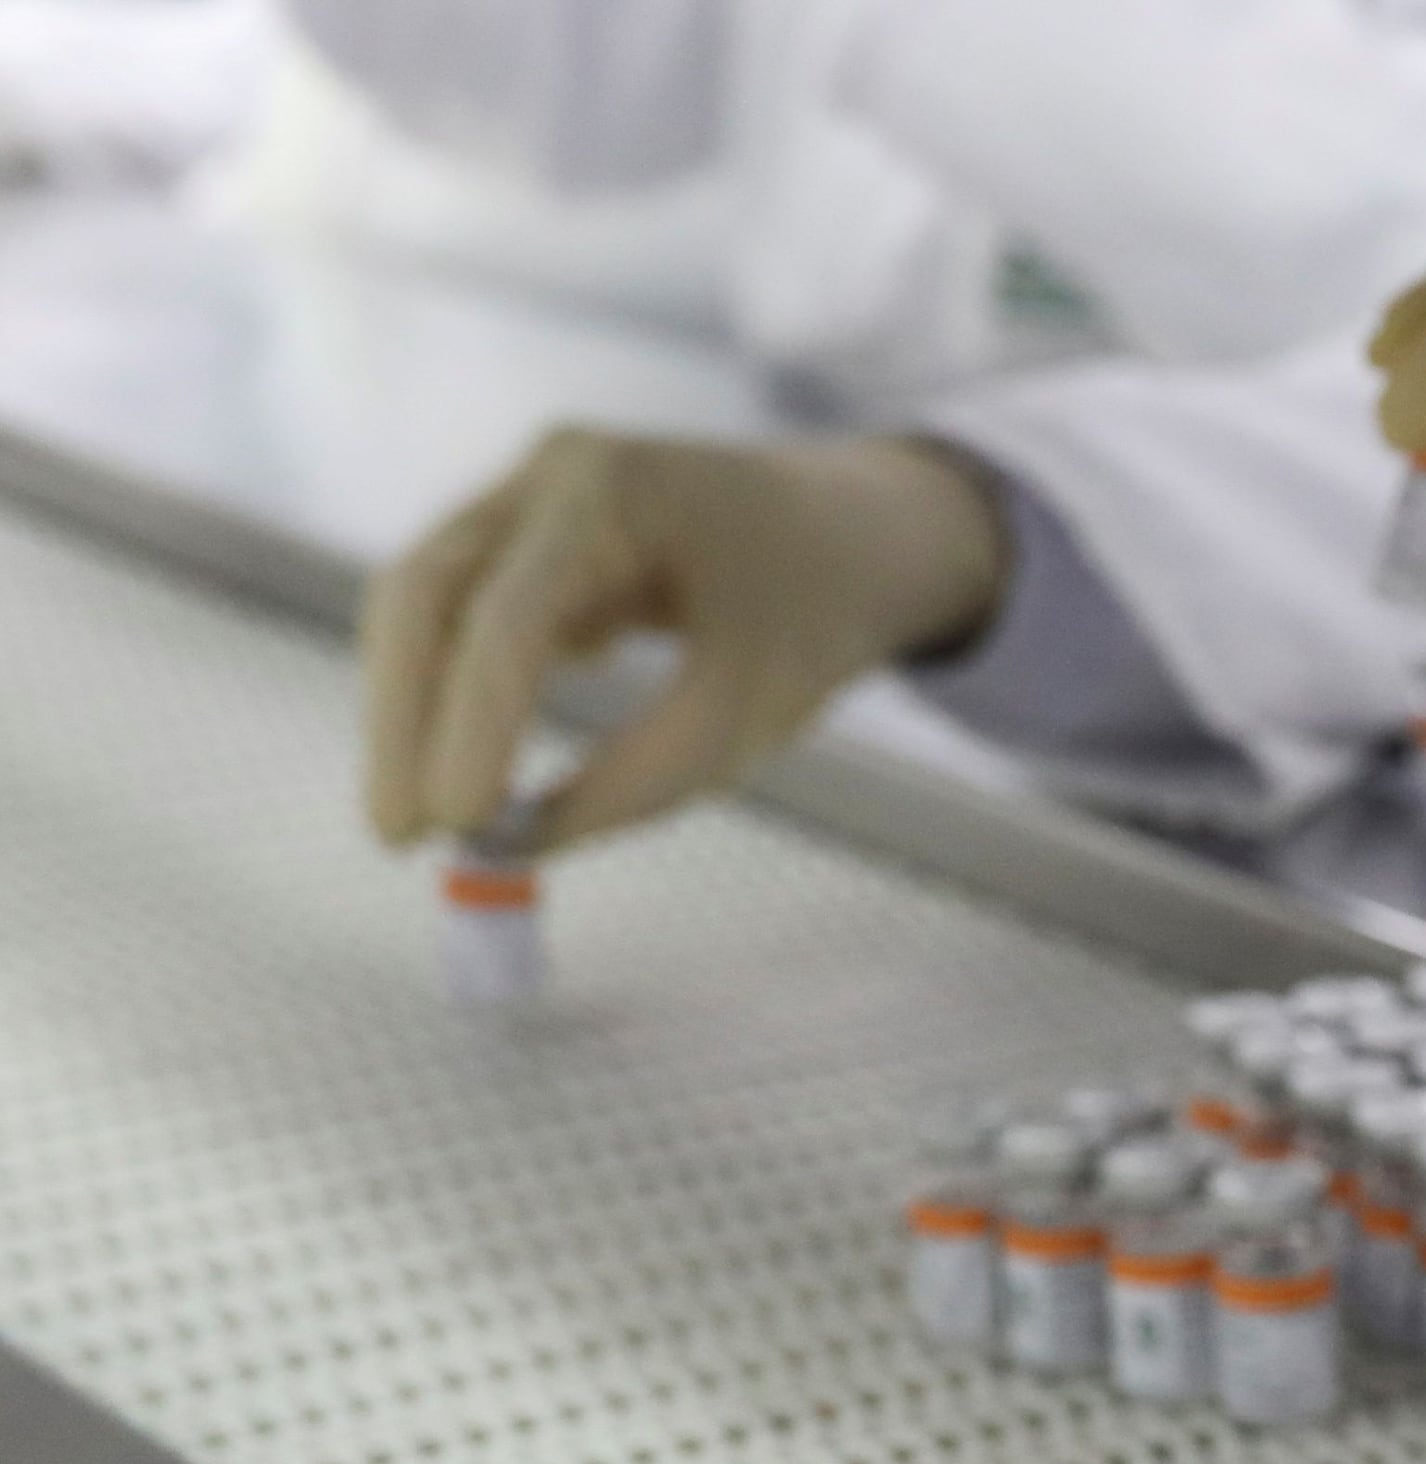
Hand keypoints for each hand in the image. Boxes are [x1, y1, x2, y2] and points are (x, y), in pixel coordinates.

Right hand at [359, 429, 1010, 855]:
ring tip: (427, 818)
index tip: (453, 827)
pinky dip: (454, 692)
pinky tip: (489, 753)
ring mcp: (523, 494)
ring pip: (421, 604)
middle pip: (422, 592)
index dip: (470, 726)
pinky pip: (457, 615)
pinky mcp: (517, 536)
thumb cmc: (807, 617)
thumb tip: (504, 848)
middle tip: (397, 839)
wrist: (849, 531)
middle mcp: (549, 473)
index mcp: (616, 489)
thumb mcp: (746, 713)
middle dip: (401, 720)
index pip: (508, 614)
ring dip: (413, 711)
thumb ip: (636, 783)